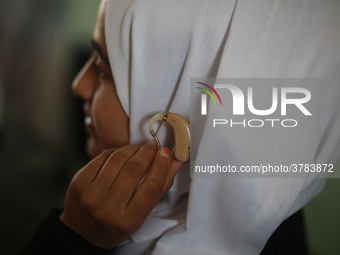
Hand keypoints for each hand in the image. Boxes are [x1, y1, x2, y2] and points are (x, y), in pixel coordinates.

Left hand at [60, 141, 181, 248]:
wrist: (82, 231)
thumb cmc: (115, 224)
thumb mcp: (140, 214)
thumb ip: (159, 187)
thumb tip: (174, 162)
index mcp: (128, 220)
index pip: (151, 187)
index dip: (161, 166)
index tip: (166, 153)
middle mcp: (108, 208)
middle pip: (134, 170)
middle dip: (147, 153)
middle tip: (154, 146)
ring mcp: (91, 194)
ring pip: (118, 159)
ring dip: (132, 149)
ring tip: (139, 149)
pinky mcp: (79, 181)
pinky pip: (102, 157)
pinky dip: (116, 150)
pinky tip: (122, 153)